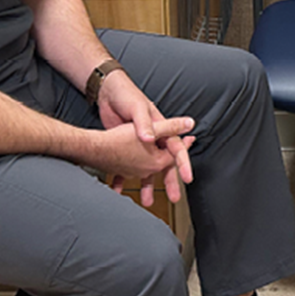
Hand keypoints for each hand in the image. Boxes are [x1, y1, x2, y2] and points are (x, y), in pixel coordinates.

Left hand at [96, 74, 195, 204]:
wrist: (106, 93)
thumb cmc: (126, 97)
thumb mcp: (139, 110)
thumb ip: (149, 124)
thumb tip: (153, 137)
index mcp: (160, 130)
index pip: (176, 149)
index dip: (183, 164)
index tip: (188, 178)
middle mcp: (152, 139)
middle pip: (163, 164)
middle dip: (169, 181)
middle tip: (175, 197)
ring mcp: (137, 145)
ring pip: (145, 170)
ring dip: (146, 185)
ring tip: (147, 201)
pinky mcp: (122, 148)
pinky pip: (124, 168)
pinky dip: (122, 180)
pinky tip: (119, 190)